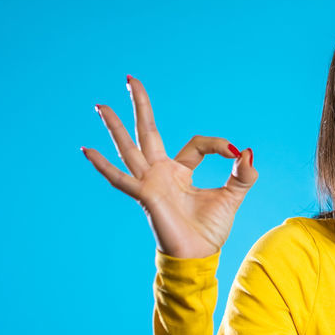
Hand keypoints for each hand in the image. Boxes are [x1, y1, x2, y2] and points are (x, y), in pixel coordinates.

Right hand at [82, 74, 256, 259]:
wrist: (199, 256)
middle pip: (148, 131)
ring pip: (130, 147)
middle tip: (130, 79)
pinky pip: (120, 178)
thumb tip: (247, 152)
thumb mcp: (233, 197)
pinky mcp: (144, 195)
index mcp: (181, 171)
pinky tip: (87, 150)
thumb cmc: (210, 231)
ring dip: (115, 126)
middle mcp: (161, 173)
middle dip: (140, 106)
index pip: (196, 144)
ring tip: (100, 105)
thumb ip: (242, 176)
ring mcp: (149, 182)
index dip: (216, 144)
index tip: (233, 152)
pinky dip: (103, 165)